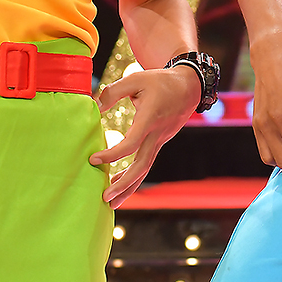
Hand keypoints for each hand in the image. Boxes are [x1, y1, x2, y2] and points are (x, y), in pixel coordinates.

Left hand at [94, 66, 201, 207]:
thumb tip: (95, 106)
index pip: (131, 144)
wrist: (188, 87)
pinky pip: (146, 163)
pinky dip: (134, 176)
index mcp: (149, 119)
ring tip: (111, 202)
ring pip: (145, 169)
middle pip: (141, 166)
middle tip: (105, 197)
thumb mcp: (136, 79)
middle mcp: (157, 134)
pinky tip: (120, 182)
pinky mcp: (160, 142)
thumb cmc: (159, 81)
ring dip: (129, 187)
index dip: (112, 154)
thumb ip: (113, 92)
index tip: (93, 159)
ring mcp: (160, 140)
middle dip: (124, 184)